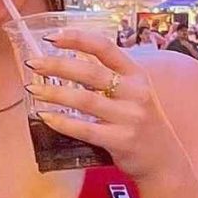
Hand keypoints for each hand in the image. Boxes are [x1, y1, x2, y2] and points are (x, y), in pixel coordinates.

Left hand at [25, 29, 182, 184]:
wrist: (165, 160)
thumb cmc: (141, 122)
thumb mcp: (134, 93)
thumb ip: (110, 77)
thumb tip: (68, 61)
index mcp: (136, 74)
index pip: (105, 48)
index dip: (77, 39)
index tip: (51, 37)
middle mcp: (135, 92)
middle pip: (91, 72)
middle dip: (58, 65)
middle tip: (33, 64)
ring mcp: (129, 117)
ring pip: (85, 100)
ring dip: (55, 93)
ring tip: (33, 89)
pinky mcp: (121, 140)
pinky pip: (85, 129)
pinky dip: (62, 122)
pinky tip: (45, 116)